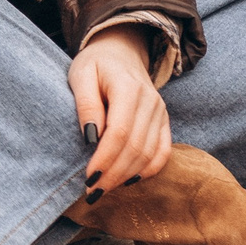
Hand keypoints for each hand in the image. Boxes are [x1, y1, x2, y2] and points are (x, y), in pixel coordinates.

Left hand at [69, 29, 171, 200]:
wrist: (121, 52)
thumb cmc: (95, 64)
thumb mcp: (81, 75)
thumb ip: (86, 104)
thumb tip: (91, 137)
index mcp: (128, 88)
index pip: (120, 132)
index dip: (105, 159)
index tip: (89, 178)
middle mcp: (150, 101)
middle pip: (136, 147)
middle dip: (114, 174)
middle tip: (92, 192)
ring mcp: (161, 112)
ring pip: (150, 154)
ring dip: (127, 176)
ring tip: (104, 190)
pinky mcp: (164, 121)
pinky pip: (163, 151)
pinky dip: (149, 170)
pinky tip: (129, 180)